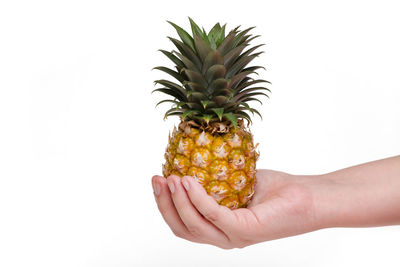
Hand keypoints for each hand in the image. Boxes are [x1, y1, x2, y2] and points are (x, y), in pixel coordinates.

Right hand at [151, 170, 319, 248]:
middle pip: (182, 228)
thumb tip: (188, 162)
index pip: (183, 224)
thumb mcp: (236, 182)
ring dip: (177, 201)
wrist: (309, 197)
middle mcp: (224, 238)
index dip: (165, 204)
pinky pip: (213, 214)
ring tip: (171, 177)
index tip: (157, 179)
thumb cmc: (276, 190)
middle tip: (157, 179)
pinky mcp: (245, 230)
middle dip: (164, 204)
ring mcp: (234, 237)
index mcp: (220, 229)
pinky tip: (189, 180)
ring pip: (193, 225)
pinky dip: (197, 197)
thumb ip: (213, 181)